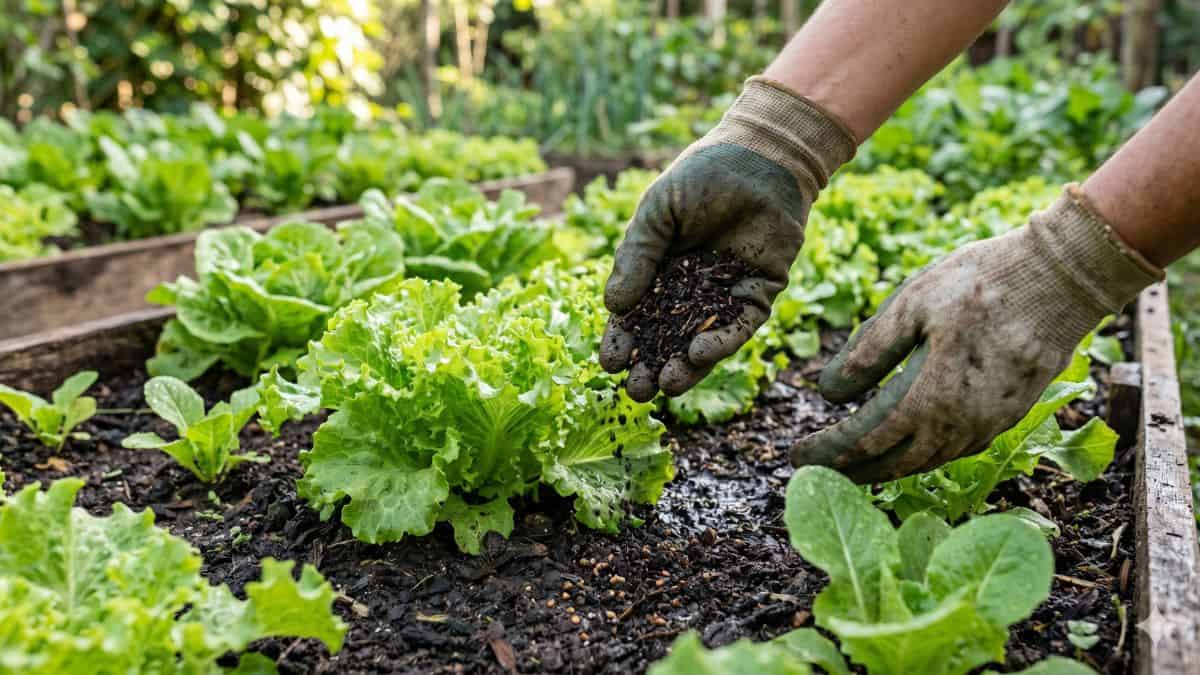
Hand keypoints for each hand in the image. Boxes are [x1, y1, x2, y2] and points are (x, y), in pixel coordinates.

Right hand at [600, 77, 855, 401]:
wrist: (760, 159)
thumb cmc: (701, 178)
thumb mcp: (657, 214)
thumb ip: (636, 257)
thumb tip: (614, 306)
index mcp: (659, 272)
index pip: (636, 316)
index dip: (623, 341)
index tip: (609, 363)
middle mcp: (690, 290)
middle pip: (667, 339)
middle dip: (651, 366)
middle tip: (636, 391)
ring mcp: (724, 296)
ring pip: (701, 342)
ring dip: (684, 368)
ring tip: (665, 387)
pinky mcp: (758, 295)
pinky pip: (739, 328)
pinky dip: (719, 344)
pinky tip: (698, 356)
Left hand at [792, 185, 1161, 482]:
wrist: (1063, 278)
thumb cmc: (982, 281)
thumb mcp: (913, 303)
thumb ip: (869, 350)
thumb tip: (828, 392)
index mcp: (932, 395)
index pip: (868, 439)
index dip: (830, 452)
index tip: (797, 455)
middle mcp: (963, 422)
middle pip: (897, 463)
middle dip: (852, 471)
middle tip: (817, 472)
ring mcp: (992, 423)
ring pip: (929, 461)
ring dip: (887, 468)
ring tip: (853, 466)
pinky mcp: (1010, 416)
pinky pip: (957, 449)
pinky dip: (923, 455)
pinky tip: (906, 447)